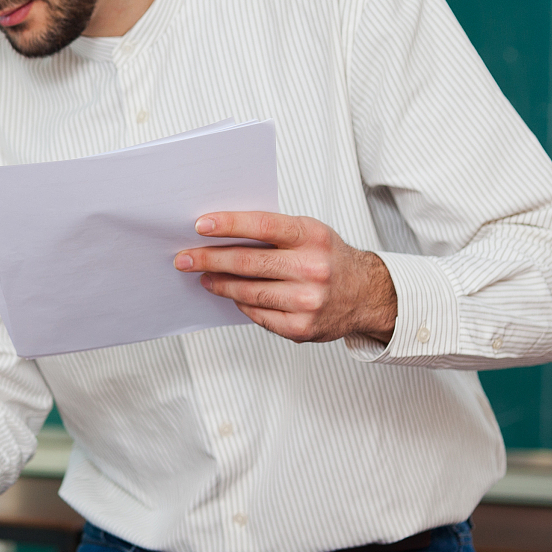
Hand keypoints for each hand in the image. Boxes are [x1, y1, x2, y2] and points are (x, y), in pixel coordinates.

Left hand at [175, 211, 396, 344]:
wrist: (367, 294)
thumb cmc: (329, 258)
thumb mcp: (310, 234)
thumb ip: (273, 232)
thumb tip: (219, 233)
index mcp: (313, 237)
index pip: (262, 226)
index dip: (228, 224)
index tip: (199, 225)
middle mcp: (313, 269)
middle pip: (247, 263)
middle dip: (209, 259)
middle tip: (184, 258)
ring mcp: (308, 301)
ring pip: (248, 292)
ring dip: (219, 284)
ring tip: (203, 277)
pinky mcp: (302, 327)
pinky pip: (258, 314)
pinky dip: (241, 303)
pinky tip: (231, 295)